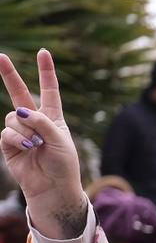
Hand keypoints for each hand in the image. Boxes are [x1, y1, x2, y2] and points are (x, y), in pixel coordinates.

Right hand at [0, 50, 86, 238]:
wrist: (53, 189)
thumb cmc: (63, 166)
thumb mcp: (60, 141)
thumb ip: (43, 122)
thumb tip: (21, 111)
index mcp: (53, 118)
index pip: (49, 91)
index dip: (46, 72)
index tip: (43, 53)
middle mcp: (35, 122)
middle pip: (19, 93)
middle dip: (9, 75)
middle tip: (0, 56)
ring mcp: (20, 132)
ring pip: (13, 117)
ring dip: (25, 129)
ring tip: (36, 144)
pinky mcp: (8, 144)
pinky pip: (7, 132)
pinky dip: (17, 138)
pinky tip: (27, 147)